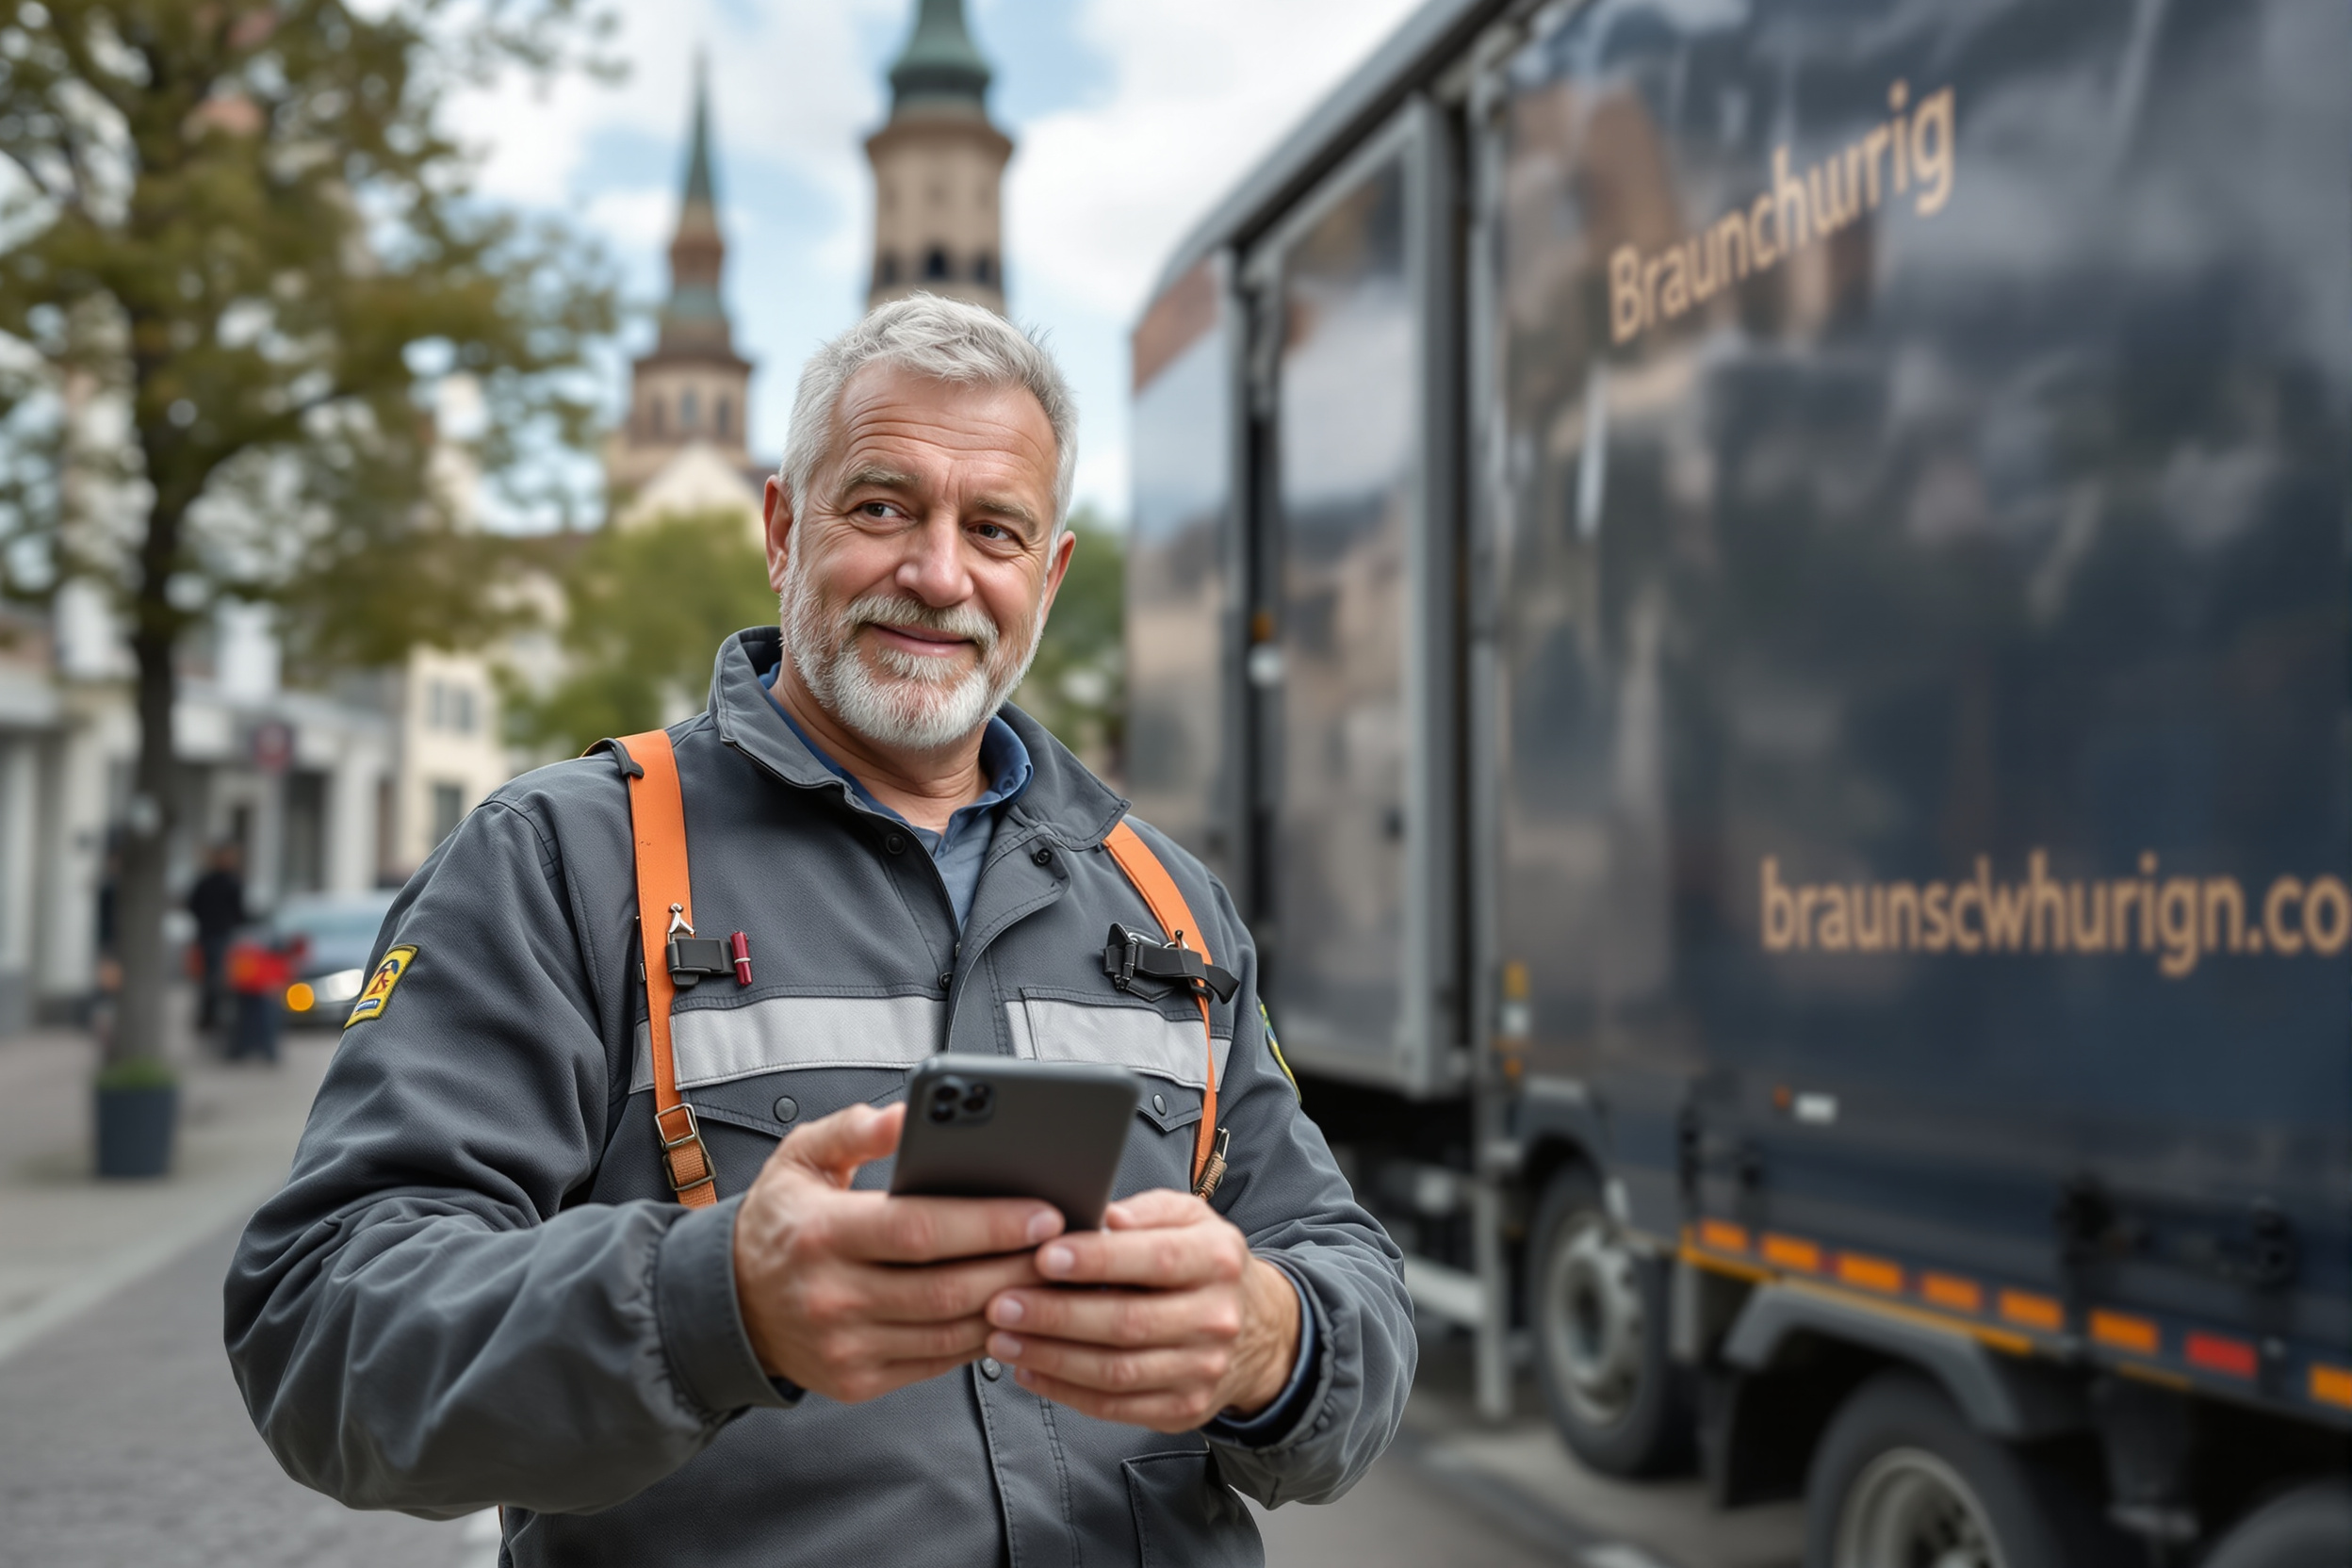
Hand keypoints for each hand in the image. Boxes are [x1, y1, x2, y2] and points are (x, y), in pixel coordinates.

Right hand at [731, 1102, 1064, 1402]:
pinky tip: (1009, 1308)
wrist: (729, 1305)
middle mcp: (831, 1296)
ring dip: (1009, 1305)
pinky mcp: (858, 1381)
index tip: (1043, 1211)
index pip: (919, 1231)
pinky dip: (980, 1337)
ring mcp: (844, 1347)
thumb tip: (908, 1113)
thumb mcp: (800, 1160)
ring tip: (1051, 1276)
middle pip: (946, 1288)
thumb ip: (853, 1130)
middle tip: (1066, 1245)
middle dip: (1016, 1266)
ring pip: (949, 1331)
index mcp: (820, 1234)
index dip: (988, 1223)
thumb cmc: (781, 1222)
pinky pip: (937, 1363)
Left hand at [981, 1189, 1301, 1431]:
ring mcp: (1202, 1370)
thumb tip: (1102, 1218)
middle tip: (1002, 1302)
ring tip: (1002, 1338)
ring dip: (1051, 1357)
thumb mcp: (1190, 1218)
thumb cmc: (1202, 1263)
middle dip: (1057, 1314)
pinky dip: (1065, 1391)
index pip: (1154, 1260)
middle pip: (1127, 1322)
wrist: (1259, 1331)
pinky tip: (1029, 1369)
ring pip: (1116, 1371)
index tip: (1042, 1255)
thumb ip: (1146, 1212)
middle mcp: (1216, 1317)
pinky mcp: (1184, 1409)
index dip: (1096, 1261)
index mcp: (1217, 1259)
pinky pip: (1115, 1406)